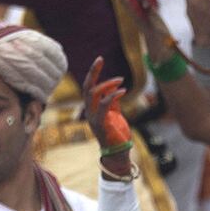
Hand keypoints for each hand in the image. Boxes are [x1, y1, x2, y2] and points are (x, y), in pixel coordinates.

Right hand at [82, 58, 134, 173]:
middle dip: (93, 72)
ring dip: (107, 84)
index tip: (100, 60)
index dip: (94, 73)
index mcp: (92, 108)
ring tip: (121, 80)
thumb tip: (114, 87)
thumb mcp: (115, 113)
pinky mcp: (100, 123)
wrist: (118, 151)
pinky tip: (122, 90)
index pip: (89, 87)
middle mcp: (89, 111)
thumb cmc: (116, 133)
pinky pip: (104, 105)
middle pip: (87, 88)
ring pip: (93, 94)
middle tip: (100, 59)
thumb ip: (113, 100)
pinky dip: (113, 95)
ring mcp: (93, 117)